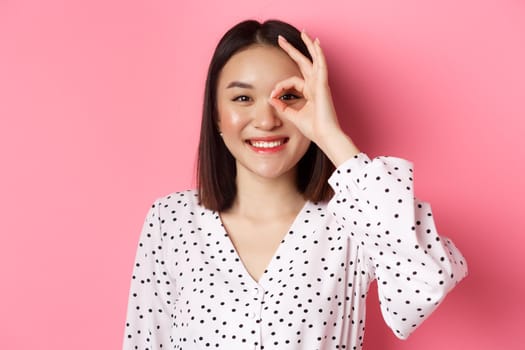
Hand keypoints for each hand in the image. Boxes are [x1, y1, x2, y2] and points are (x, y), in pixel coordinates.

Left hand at [269, 31, 359, 165]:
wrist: (324, 135)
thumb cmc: (313, 128)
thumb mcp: (293, 115)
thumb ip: (282, 107)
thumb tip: (271, 99)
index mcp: (310, 92)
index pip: (292, 81)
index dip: (279, 86)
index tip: (272, 95)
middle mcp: (315, 85)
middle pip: (304, 63)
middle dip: (293, 50)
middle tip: (281, 39)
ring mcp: (320, 84)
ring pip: (314, 59)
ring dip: (309, 45)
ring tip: (304, 33)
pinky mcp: (323, 85)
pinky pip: (321, 65)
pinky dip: (319, 54)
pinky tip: (316, 43)